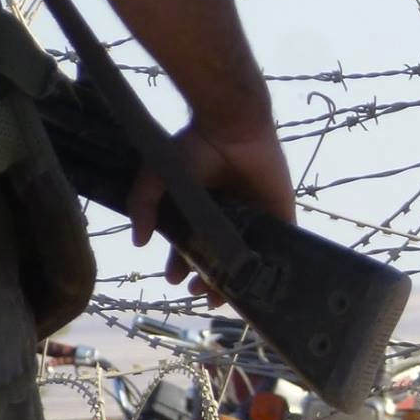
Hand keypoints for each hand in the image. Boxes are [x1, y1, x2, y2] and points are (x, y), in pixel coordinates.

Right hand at [128, 117, 295, 299]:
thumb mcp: (158, 176)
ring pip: (247, 258)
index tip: (176, 279)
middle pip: (219, 257)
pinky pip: (280, 246)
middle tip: (199, 291)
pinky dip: (272, 266)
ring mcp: (255, 216)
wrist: (232, 122)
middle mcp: (229, 215)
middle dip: (208, 278)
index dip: (182, 264)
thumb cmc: (194, 146)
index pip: (191, 244)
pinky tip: (261, 285)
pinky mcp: (280, 214)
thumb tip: (139, 242)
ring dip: (236, 280)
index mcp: (201, 208)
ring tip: (221, 297)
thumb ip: (144, 205)